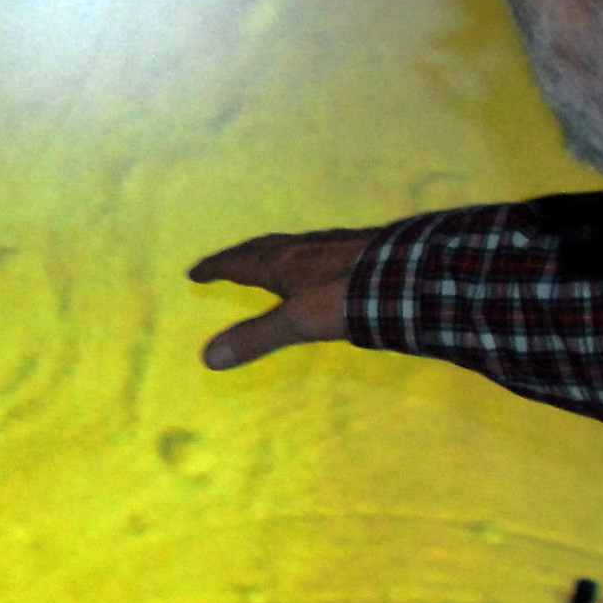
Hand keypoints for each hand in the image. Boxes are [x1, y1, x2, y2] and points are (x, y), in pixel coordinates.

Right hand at [189, 227, 378, 369]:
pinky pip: (319, 248)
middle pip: (262, 248)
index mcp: (282, 262)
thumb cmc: (347, 297)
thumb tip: (208, 358)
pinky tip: (318, 264)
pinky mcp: (360, 247)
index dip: (217, 268)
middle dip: (239, 256)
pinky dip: (304, 256)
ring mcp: (334, 244)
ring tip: (266, 260)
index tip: (196, 272)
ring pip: (292, 245)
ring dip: (272, 253)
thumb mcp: (297, 323)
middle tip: (223, 263)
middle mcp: (303, 248)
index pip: (240, 263)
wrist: (406, 274)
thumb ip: (257, 338)